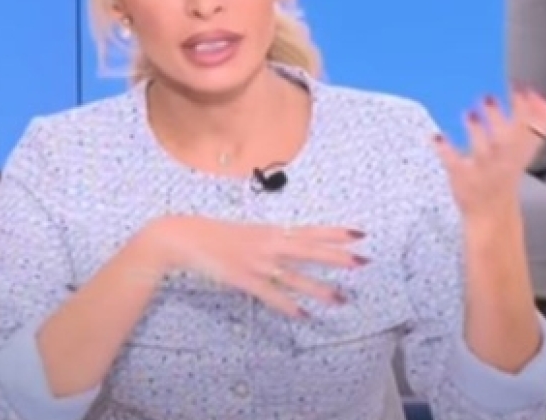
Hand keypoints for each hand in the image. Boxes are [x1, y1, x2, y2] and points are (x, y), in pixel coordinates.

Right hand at [145, 215, 366, 316]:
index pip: (310, 230)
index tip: (359, 233)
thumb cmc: (212, 233)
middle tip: (363, 261)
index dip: (335, 232)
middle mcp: (268, 244)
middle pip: (309, 250)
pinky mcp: (244, 279)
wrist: (183, 236)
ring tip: (341, 298)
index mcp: (269, 231)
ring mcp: (257, 262)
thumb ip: (267, 239)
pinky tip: (302, 315)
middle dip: (337, 257)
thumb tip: (287, 243)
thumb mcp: (245, 232)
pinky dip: (288, 306)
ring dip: (319, 288)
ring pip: (295, 277)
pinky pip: (271, 295)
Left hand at [433, 86, 545, 220]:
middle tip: (488, 96)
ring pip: (482, 150)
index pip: (529, 129)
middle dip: (499, 118)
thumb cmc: (505, 177)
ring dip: (477, 131)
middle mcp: (503, 161)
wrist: (492, 216)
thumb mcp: (524, 152)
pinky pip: (454, 163)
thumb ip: (534, 127)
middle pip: (504, 139)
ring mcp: (482, 170)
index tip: (522, 87)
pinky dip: (446, 150)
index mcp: (519, 153)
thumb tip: (544, 98)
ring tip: (470, 112)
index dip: (528, 108)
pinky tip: (438, 136)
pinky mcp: (462, 178)